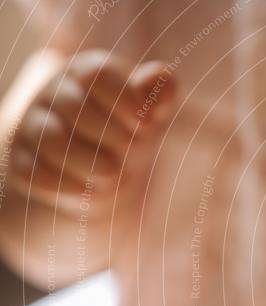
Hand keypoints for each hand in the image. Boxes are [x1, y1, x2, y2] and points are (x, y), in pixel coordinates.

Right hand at [8, 49, 174, 215]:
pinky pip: (32, 171)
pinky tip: (85, 189)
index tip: (147, 125)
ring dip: (87, 160)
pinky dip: (63, 183)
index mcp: (87, 72)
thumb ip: (160, 94)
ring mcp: (32, 124)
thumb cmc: (130, 134)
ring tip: (112, 172)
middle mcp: (54, 92)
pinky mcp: (21, 159)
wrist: (103, 174)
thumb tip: (160, 75)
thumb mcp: (151, 115)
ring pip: (50, 138)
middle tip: (132, 149)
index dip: (126, 100)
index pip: (97, 74)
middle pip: (74, 105)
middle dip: (111, 133)